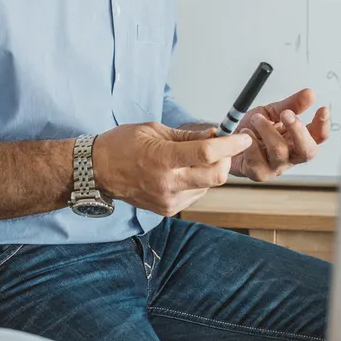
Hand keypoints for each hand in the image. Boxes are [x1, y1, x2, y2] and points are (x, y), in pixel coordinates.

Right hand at [93, 122, 252, 215]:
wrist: (98, 172)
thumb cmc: (122, 146)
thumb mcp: (154, 130)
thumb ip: (188, 136)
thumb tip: (215, 135)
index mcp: (162, 158)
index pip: (207, 153)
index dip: (230, 145)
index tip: (243, 138)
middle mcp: (167, 183)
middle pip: (216, 176)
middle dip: (226, 159)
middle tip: (223, 147)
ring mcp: (168, 200)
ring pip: (208, 186)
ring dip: (210, 171)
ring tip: (193, 158)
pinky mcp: (168, 209)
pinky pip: (196, 194)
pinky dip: (197, 181)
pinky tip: (182, 172)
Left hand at [231, 88, 330, 181]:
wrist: (229, 143)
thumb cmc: (254, 130)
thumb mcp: (272, 111)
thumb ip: (291, 104)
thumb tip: (310, 93)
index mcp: (298, 140)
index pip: (319, 137)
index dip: (323, 125)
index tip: (322, 109)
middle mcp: (291, 156)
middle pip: (307, 151)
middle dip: (298, 131)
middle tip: (287, 114)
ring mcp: (276, 167)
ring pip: (279, 151)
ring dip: (267, 130)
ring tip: (256, 118)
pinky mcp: (259, 173)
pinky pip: (257, 158)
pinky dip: (250, 141)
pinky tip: (246, 133)